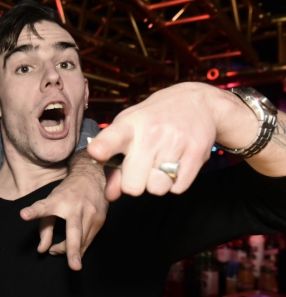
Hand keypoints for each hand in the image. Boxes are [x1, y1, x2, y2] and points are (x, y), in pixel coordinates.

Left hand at [19, 149, 107, 270]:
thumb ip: (44, 228)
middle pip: (74, 231)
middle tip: (74, 266)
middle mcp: (76, 207)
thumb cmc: (67, 192)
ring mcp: (91, 214)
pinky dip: (79, 248)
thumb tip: (42, 250)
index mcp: (58, 201)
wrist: (92, 177)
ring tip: (57, 250)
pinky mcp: (100, 220)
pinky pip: (89, 241)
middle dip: (73, 249)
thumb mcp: (52, 203)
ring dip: (69, 252)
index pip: (44, 207)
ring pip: (82, 242)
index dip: (34, 211)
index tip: (24, 214)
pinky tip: (71, 247)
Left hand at [87, 83, 256, 199]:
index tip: (97, 152)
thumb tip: (110, 194)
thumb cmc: (154, 120)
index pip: (112, 138)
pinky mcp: (197, 153)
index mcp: (129, 125)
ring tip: (160, 163)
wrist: (198, 102)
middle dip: (135, 183)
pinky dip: (175, 183)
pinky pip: (178, 188)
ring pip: (157, 189)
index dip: (104, 148)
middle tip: (141, 167)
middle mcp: (151, 133)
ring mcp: (176, 143)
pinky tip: (176, 163)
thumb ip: (114, 163)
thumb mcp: (128, 131)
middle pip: (133, 185)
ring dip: (157, 183)